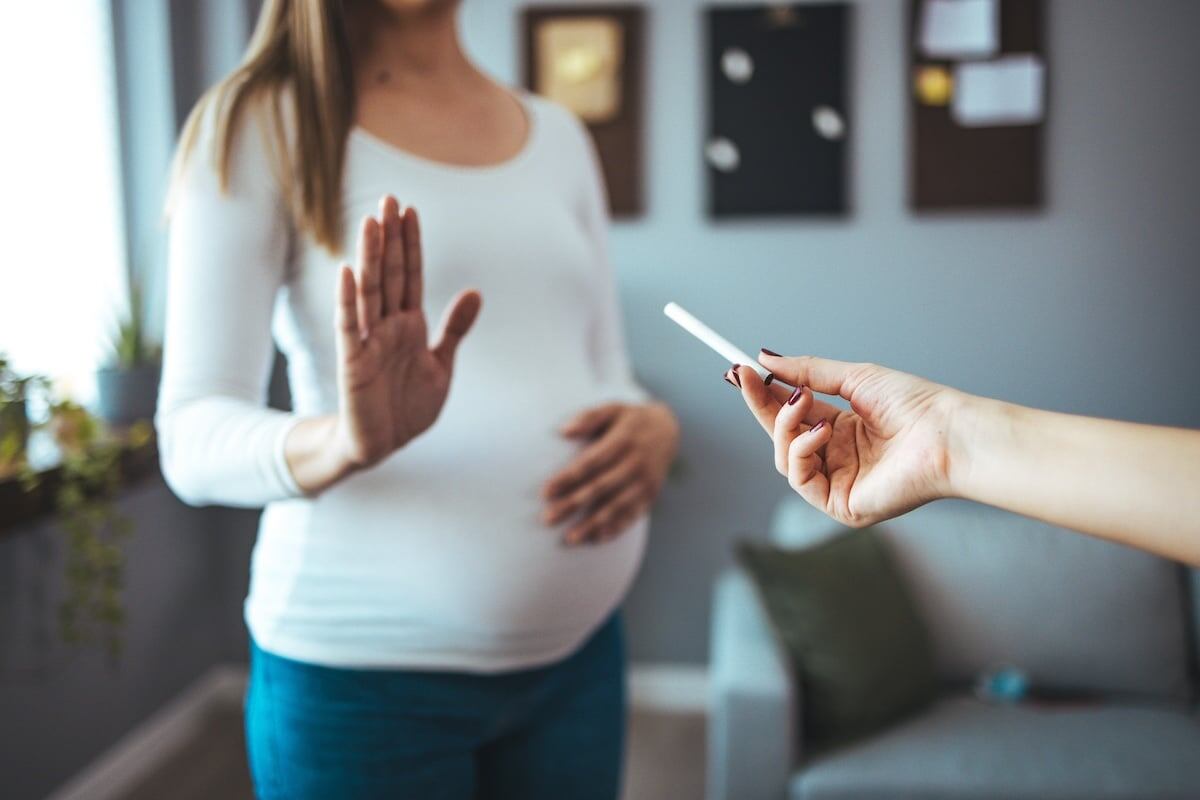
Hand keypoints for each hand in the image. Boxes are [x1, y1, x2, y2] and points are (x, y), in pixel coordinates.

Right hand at [333, 196, 481, 468]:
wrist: (383, 445)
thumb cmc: (408, 406)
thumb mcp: (441, 364)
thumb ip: (455, 328)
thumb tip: (474, 291)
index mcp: (409, 324)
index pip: (411, 275)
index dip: (411, 244)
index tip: (410, 210)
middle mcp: (387, 325)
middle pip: (390, 273)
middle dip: (391, 238)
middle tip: (390, 198)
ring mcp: (368, 341)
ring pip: (369, 291)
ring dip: (370, 257)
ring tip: (372, 222)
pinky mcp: (353, 362)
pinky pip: (349, 326)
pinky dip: (348, 300)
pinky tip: (347, 271)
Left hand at [542, 402, 679, 544]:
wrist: (667, 429)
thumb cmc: (630, 419)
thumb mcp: (612, 409)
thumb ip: (589, 418)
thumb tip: (564, 431)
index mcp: (623, 441)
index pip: (590, 463)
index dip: (567, 479)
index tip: (545, 492)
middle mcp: (635, 463)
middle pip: (599, 488)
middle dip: (572, 505)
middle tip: (548, 518)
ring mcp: (645, 481)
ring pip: (616, 506)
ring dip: (592, 524)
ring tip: (570, 538)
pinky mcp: (651, 494)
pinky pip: (633, 515)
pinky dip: (616, 528)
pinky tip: (597, 539)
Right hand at [729, 353, 962, 526]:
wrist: (946, 433)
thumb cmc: (915, 405)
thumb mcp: (854, 378)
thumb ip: (807, 372)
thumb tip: (765, 359)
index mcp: (843, 429)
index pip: (792, 414)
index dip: (765, 394)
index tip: (741, 370)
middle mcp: (837, 457)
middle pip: (781, 435)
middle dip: (761, 406)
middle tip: (744, 377)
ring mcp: (838, 482)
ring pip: (785, 457)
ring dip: (785, 426)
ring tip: (803, 402)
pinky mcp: (841, 504)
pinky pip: (800, 479)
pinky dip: (801, 450)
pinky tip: (821, 430)